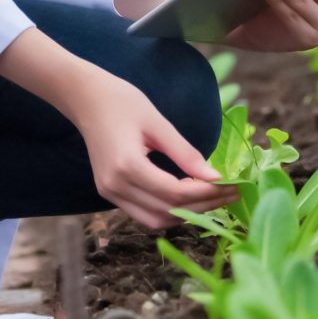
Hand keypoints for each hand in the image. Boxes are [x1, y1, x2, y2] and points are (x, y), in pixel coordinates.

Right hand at [65, 72, 234, 228]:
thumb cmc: (122, 101)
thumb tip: (216, 177)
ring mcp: (109, 192)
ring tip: (214, 197)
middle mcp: (115, 186)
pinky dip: (169, 210)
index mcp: (127, 166)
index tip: (232, 185)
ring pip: (155, 220)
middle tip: (231, 194)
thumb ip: (186, 153)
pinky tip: (189, 196)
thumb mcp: (158, 123)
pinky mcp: (110, 192)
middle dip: (202, 206)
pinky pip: (144, 213)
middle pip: (167, 211)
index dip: (207, 193)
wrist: (85, 98)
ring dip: (186, 213)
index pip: (175, 193)